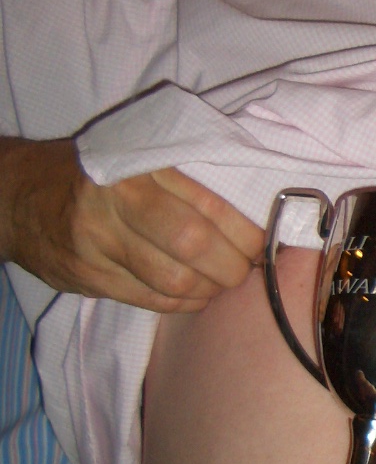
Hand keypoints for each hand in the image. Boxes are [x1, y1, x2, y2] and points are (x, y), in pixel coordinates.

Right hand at [0, 138, 262, 310]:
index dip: (244, 233)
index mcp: (141, 164)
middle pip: (193, 244)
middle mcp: (118, 200)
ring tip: (220, 283)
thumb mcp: (136, 159)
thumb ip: (184, 181)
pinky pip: (149, 300)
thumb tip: (251, 216)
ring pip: (173, 279)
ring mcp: (99, 241)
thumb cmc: (94, 176)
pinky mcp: (87, 276)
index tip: (263, 244)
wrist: (17, 197)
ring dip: (209, 289)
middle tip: (244, 269)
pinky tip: (193, 296)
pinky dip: (181, 304)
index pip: (208, 204)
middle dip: (232, 266)